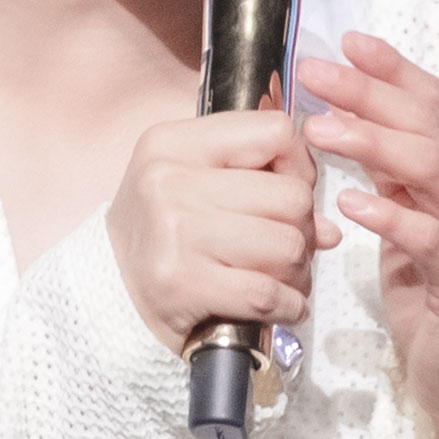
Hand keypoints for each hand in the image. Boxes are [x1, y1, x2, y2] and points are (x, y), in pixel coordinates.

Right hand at [107, 103, 342, 359]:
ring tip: (280, 279)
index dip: (300, 166)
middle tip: (286, 248)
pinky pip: (268, 292)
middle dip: (302, 229)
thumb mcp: (193, 185)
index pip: (275, 132)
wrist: (108, 296)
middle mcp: (169, 180)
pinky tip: (278, 306)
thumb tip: (330, 228)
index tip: (288, 193)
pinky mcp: (181, 283)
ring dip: (297, 272)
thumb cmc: (163, 236)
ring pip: (287, 245)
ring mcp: (174, 232)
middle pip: (290, 196)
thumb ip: (260, 185)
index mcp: (174, 143)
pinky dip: (287, 306)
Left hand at [298, 33, 438, 438]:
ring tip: (320, 131)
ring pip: (430, 169)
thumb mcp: (408, 210)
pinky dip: (390, 216)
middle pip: (427, 124)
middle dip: (368, 94)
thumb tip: (342, 107)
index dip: (393, 68)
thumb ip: (389, 163)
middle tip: (314, 76)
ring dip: (372, 142)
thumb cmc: (432, 283)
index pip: (435, 99)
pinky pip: (430, 238)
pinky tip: (351, 203)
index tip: (347, 42)